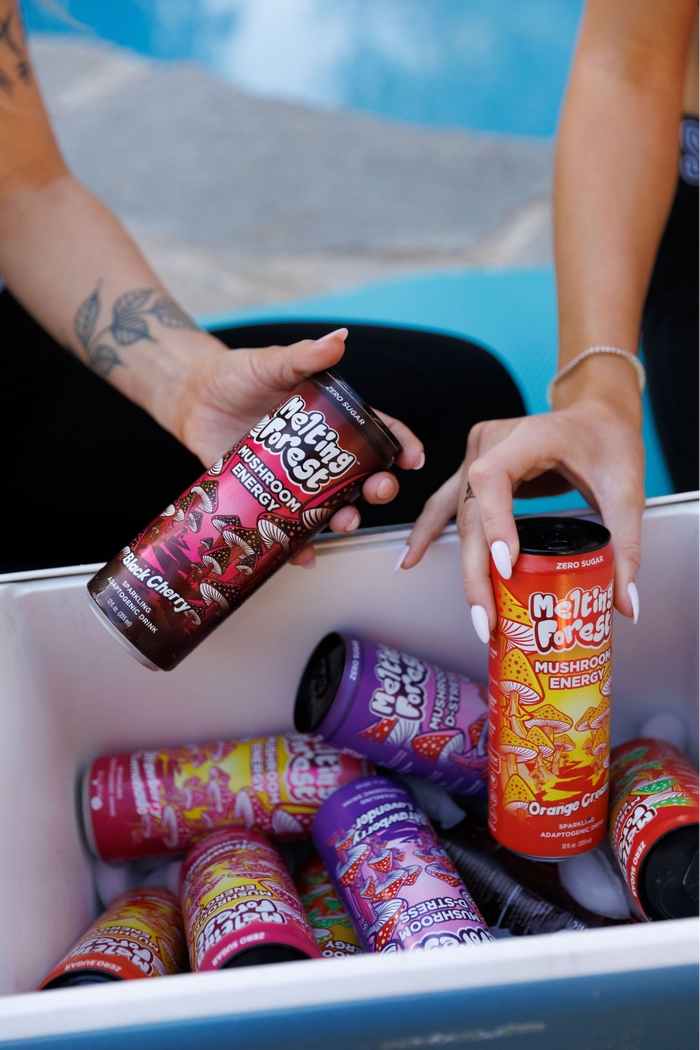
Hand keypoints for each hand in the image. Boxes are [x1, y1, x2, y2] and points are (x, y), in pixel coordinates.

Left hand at [170, 328, 423, 565]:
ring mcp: (294, 478)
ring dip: (343, 520)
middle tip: (380, 491)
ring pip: (330, 506)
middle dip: (378, 488)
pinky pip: (289, 527)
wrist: (190, 398)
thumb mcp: (270, 364)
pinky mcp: (267, 497)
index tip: (412, 460)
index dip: (400, 446)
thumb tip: (339, 338)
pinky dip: (299, 546)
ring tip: (344, 523)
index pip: (376, 433)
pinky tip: (305, 556)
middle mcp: (317, 452)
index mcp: (330, 419)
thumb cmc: (234, 375)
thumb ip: (303, 356)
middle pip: (361, 476)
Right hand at [399, 357, 643, 633]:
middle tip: (488, 618)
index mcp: (529, 435)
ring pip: (459, 515)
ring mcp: (476, 453)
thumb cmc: (607, 439)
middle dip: (478, 570)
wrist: (595, 414)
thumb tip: (624, 603)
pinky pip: (446, 503)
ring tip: (474, 611)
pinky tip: (411, 559)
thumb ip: (626, 544)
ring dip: (464, 566)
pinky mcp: (472, 468)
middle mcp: (492, 441)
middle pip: (472, 510)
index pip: (494, 478)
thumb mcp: (627, 488)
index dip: (494, 523)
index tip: (508, 566)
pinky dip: (428, 532)